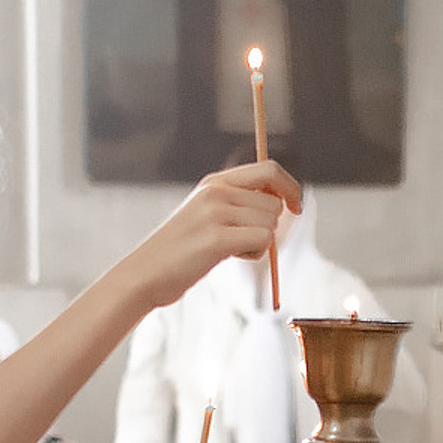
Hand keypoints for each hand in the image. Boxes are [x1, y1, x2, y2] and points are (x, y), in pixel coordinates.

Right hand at [124, 161, 302, 311]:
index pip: (269, 169)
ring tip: (229, 250)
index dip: (290, 187)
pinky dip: (253, 254)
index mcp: (214, 182)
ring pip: (271, 223)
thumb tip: (283, 202)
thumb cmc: (182, 251)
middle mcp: (216, 191)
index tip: (296, 207)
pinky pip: (263, 240)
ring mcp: (216, 213)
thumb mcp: (207, 215)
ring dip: (259, 243)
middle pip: (275, 202)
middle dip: (268, 226)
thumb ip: (239, 204)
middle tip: (240, 241)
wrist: (145, 273)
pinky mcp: (217, 238)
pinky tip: (229, 257)